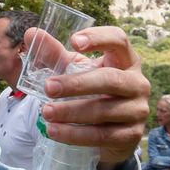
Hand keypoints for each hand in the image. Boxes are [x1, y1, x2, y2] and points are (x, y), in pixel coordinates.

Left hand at [33, 25, 150, 166]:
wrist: (106, 130)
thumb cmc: (91, 90)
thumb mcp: (74, 70)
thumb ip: (54, 54)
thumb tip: (31, 34)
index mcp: (126, 60)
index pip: (119, 41)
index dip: (99, 38)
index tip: (73, 41)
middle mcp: (138, 83)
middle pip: (110, 79)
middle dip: (77, 84)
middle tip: (48, 88)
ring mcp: (138, 110)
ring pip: (105, 110)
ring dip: (72, 112)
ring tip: (46, 113)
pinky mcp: (132, 135)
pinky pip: (102, 135)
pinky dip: (76, 135)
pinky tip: (55, 132)